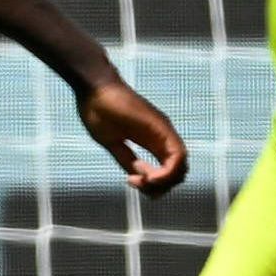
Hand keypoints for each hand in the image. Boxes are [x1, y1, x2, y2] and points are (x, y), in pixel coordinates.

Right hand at [79, 78, 187, 192]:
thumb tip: (137, 176)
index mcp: (151, 141)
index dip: (152, 184)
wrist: (94, 88)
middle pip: (177, 171)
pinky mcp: (162, 127)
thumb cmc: (98, 110)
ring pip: (181, 166)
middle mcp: (162, 137)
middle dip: (161, 187)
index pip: (166, 170)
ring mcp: (164, 131)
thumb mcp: (112, 142)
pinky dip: (168, 173)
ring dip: (165, 182)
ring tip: (143, 182)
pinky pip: (178, 156)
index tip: (130, 181)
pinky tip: (148, 177)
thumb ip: (127, 158)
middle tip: (137, 184)